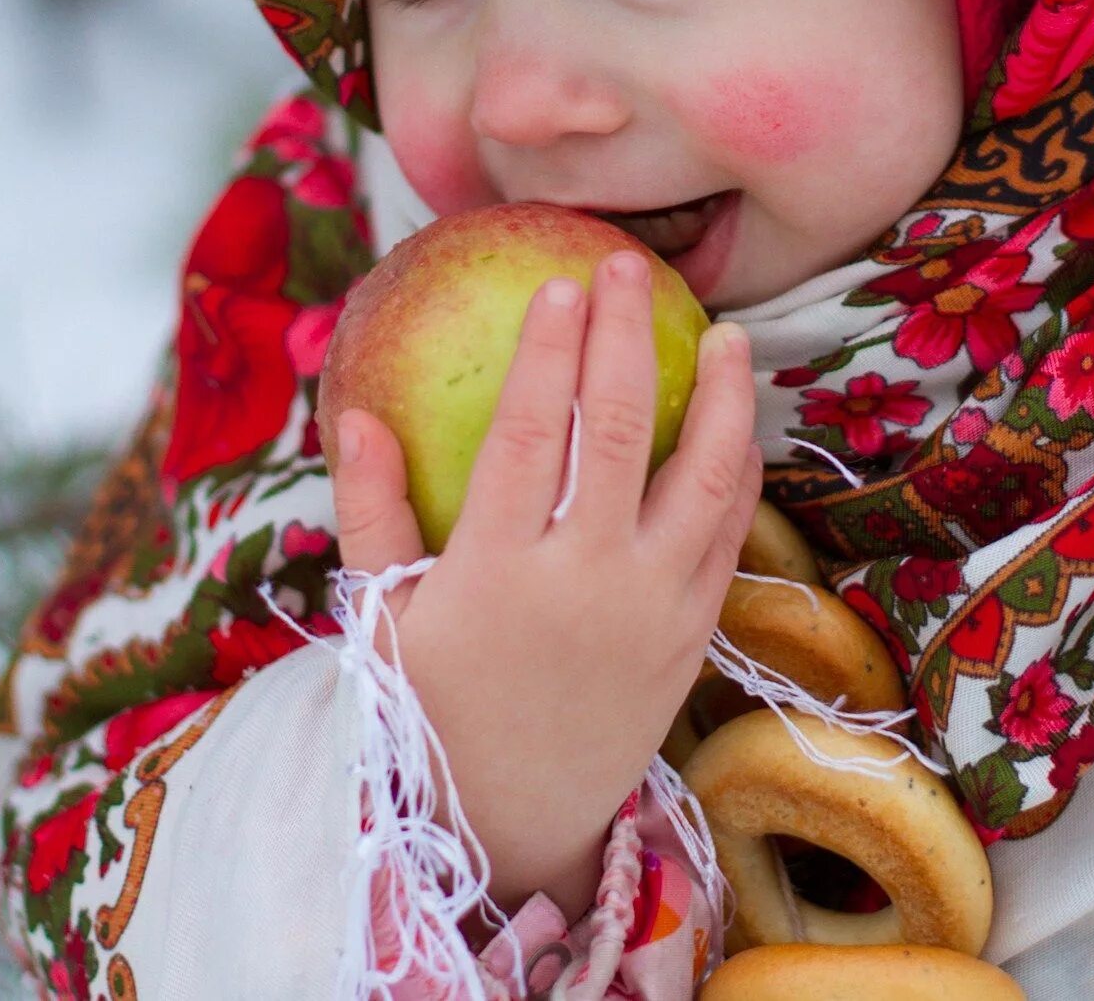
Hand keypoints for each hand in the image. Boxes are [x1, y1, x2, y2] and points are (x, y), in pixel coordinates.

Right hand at [328, 248, 761, 926]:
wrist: (512, 826)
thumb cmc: (430, 710)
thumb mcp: (384, 617)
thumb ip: (373, 513)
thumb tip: (353, 414)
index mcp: (497, 573)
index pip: (531, 434)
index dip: (548, 351)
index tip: (558, 282)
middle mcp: (585, 585)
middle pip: (621, 431)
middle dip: (626, 336)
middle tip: (628, 266)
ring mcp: (651, 612)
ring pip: (705, 478)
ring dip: (723, 396)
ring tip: (726, 333)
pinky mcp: (691, 638)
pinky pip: (729, 538)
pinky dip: (739, 472)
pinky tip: (740, 422)